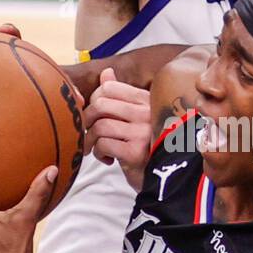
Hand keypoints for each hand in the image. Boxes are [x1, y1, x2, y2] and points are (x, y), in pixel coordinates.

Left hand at [81, 68, 150, 190]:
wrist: (164, 179)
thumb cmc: (147, 148)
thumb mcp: (136, 119)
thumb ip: (121, 95)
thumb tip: (107, 72)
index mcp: (147, 100)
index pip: (109, 87)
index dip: (94, 100)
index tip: (95, 116)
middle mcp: (147, 113)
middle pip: (101, 104)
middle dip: (87, 120)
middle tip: (90, 133)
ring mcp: (143, 132)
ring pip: (100, 125)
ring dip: (91, 139)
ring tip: (97, 149)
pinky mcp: (136, 152)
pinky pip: (104, 144)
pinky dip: (99, 152)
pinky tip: (108, 159)